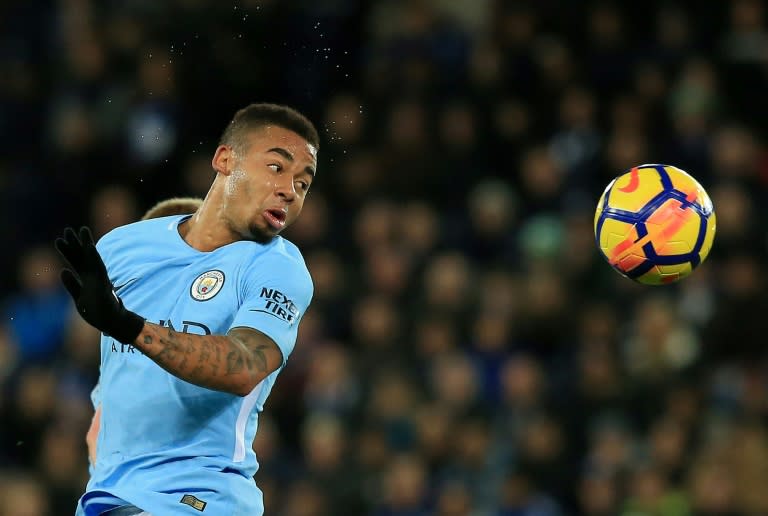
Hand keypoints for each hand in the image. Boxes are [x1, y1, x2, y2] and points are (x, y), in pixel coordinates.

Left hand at [55, 227, 144, 343]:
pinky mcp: (104, 283)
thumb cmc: (98, 313)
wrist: (112, 323)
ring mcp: (99, 278)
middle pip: (82, 257)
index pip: (76, 262)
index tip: (59, 240)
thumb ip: (72, 285)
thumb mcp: (79, 299)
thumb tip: (63, 271)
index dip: (68, 251)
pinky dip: (93, 256)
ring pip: (91, 258)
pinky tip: (89, 246)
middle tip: (68, 230)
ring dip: (86, 244)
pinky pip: (98, 267)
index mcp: (87, 280)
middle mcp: (93, 276)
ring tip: (81, 230)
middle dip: (75, 243)